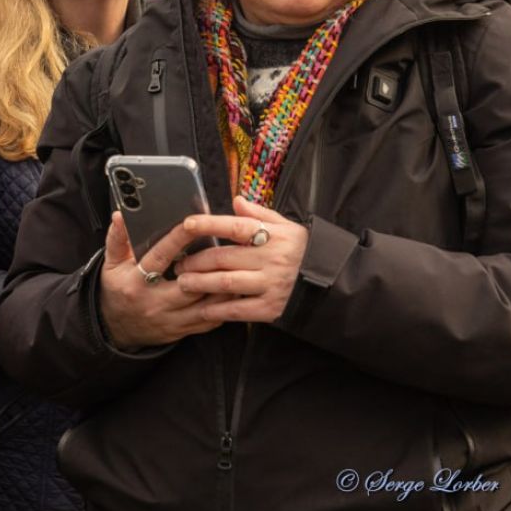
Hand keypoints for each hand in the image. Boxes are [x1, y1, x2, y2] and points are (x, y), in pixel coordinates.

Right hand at [98, 212, 229, 350]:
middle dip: (210, 267)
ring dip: (224, 288)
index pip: (160, 257)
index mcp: (136, 282)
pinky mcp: (182, 330)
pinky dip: (225, 307)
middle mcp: (155, 302)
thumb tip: (119, 216)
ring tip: (238, 268)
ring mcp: (171, 319)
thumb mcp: (111, 264)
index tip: (194, 223)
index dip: (178, 239)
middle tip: (229, 248)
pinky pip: (210, 321)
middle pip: (190, 284)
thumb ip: (116, 239)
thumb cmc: (117, 290)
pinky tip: (235, 292)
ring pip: (206, 305)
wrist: (116, 328)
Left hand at [174, 196, 308, 322]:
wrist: (332, 283)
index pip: (237, 226)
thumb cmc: (302, 251)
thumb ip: (260, 214)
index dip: (210, 224)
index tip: (187, 224)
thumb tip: (236, 200)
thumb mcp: (287, 227)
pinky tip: (202, 309)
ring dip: (200, 283)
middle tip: (178, 265)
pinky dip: (218, 310)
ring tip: (183, 283)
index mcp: (274, 236)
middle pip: (224, 258)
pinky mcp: (272, 308)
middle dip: (196, 261)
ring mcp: (272, 284)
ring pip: (226, 283)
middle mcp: (272, 259)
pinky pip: (239, 310)